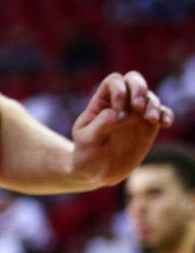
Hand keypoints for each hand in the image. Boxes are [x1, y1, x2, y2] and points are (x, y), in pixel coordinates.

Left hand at [71, 71, 174, 187]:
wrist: (97, 172)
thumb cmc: (86, 154)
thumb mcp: (86, 140)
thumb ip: (99, 124)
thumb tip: (117, 112)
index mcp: (102, 103)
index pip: (113, 81)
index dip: (118, 89)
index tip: (117, 108)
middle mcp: (121, 103)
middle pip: (134, 80)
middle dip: (139, 88)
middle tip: (138, 107)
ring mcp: (135, 114)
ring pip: (149, 97)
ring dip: (152, 105)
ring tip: (150, 120)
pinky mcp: (148, 126)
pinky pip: (162, 114)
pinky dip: (166, 115)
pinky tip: (164, 123)